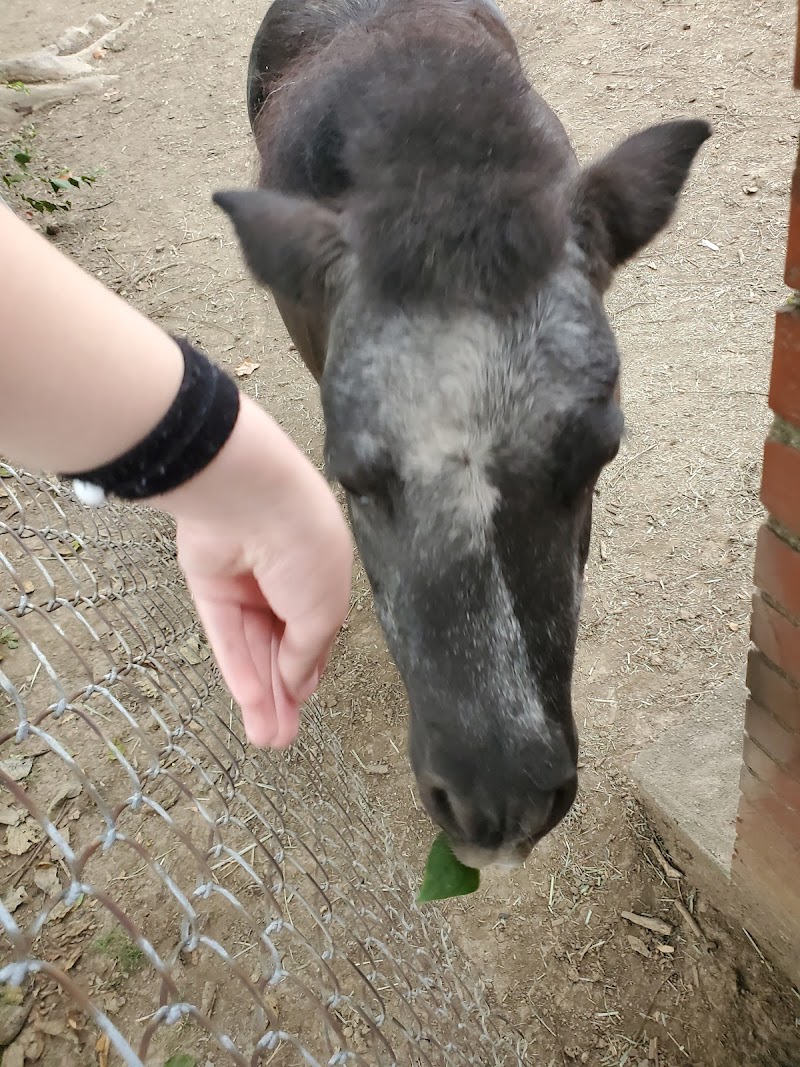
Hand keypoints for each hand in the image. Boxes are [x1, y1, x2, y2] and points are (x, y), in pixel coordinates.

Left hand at [156, 396, 352, 748]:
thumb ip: (309, 650)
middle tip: (281, 738)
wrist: (253, 501)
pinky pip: (224, 635)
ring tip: (266, 737)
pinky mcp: (210, 587)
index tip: (305, 705)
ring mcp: (245, 584)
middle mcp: (283, 581)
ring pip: (252, 649)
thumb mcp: (326, 609)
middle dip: (283, 695)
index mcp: (321, 576)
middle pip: (281, 648)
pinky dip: (237, 668)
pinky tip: (249, 702)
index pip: (314, 633)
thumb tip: (297, 682)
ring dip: (260, 694)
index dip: (309, 671)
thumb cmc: (305, 544)